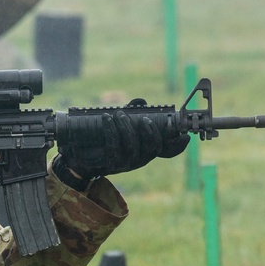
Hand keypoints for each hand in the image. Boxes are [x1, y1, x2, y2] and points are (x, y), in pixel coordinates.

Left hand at [56, 106, 189, 181]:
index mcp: (148, 149)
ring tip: (118, 114)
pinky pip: (113, 147)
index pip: (168, 150)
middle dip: (150, 131)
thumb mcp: (121, 124)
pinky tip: (106, 119)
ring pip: (133, 147)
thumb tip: (141, 102)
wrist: (81, 156)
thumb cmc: (106, 138)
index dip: (178, 145)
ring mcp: (126, 163)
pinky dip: (111, 131)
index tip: (183, 135)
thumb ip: (132, 113)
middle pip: (152, 148)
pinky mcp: (110, 163)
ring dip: (126, 128)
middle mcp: (141, 158)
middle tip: (143, 118)